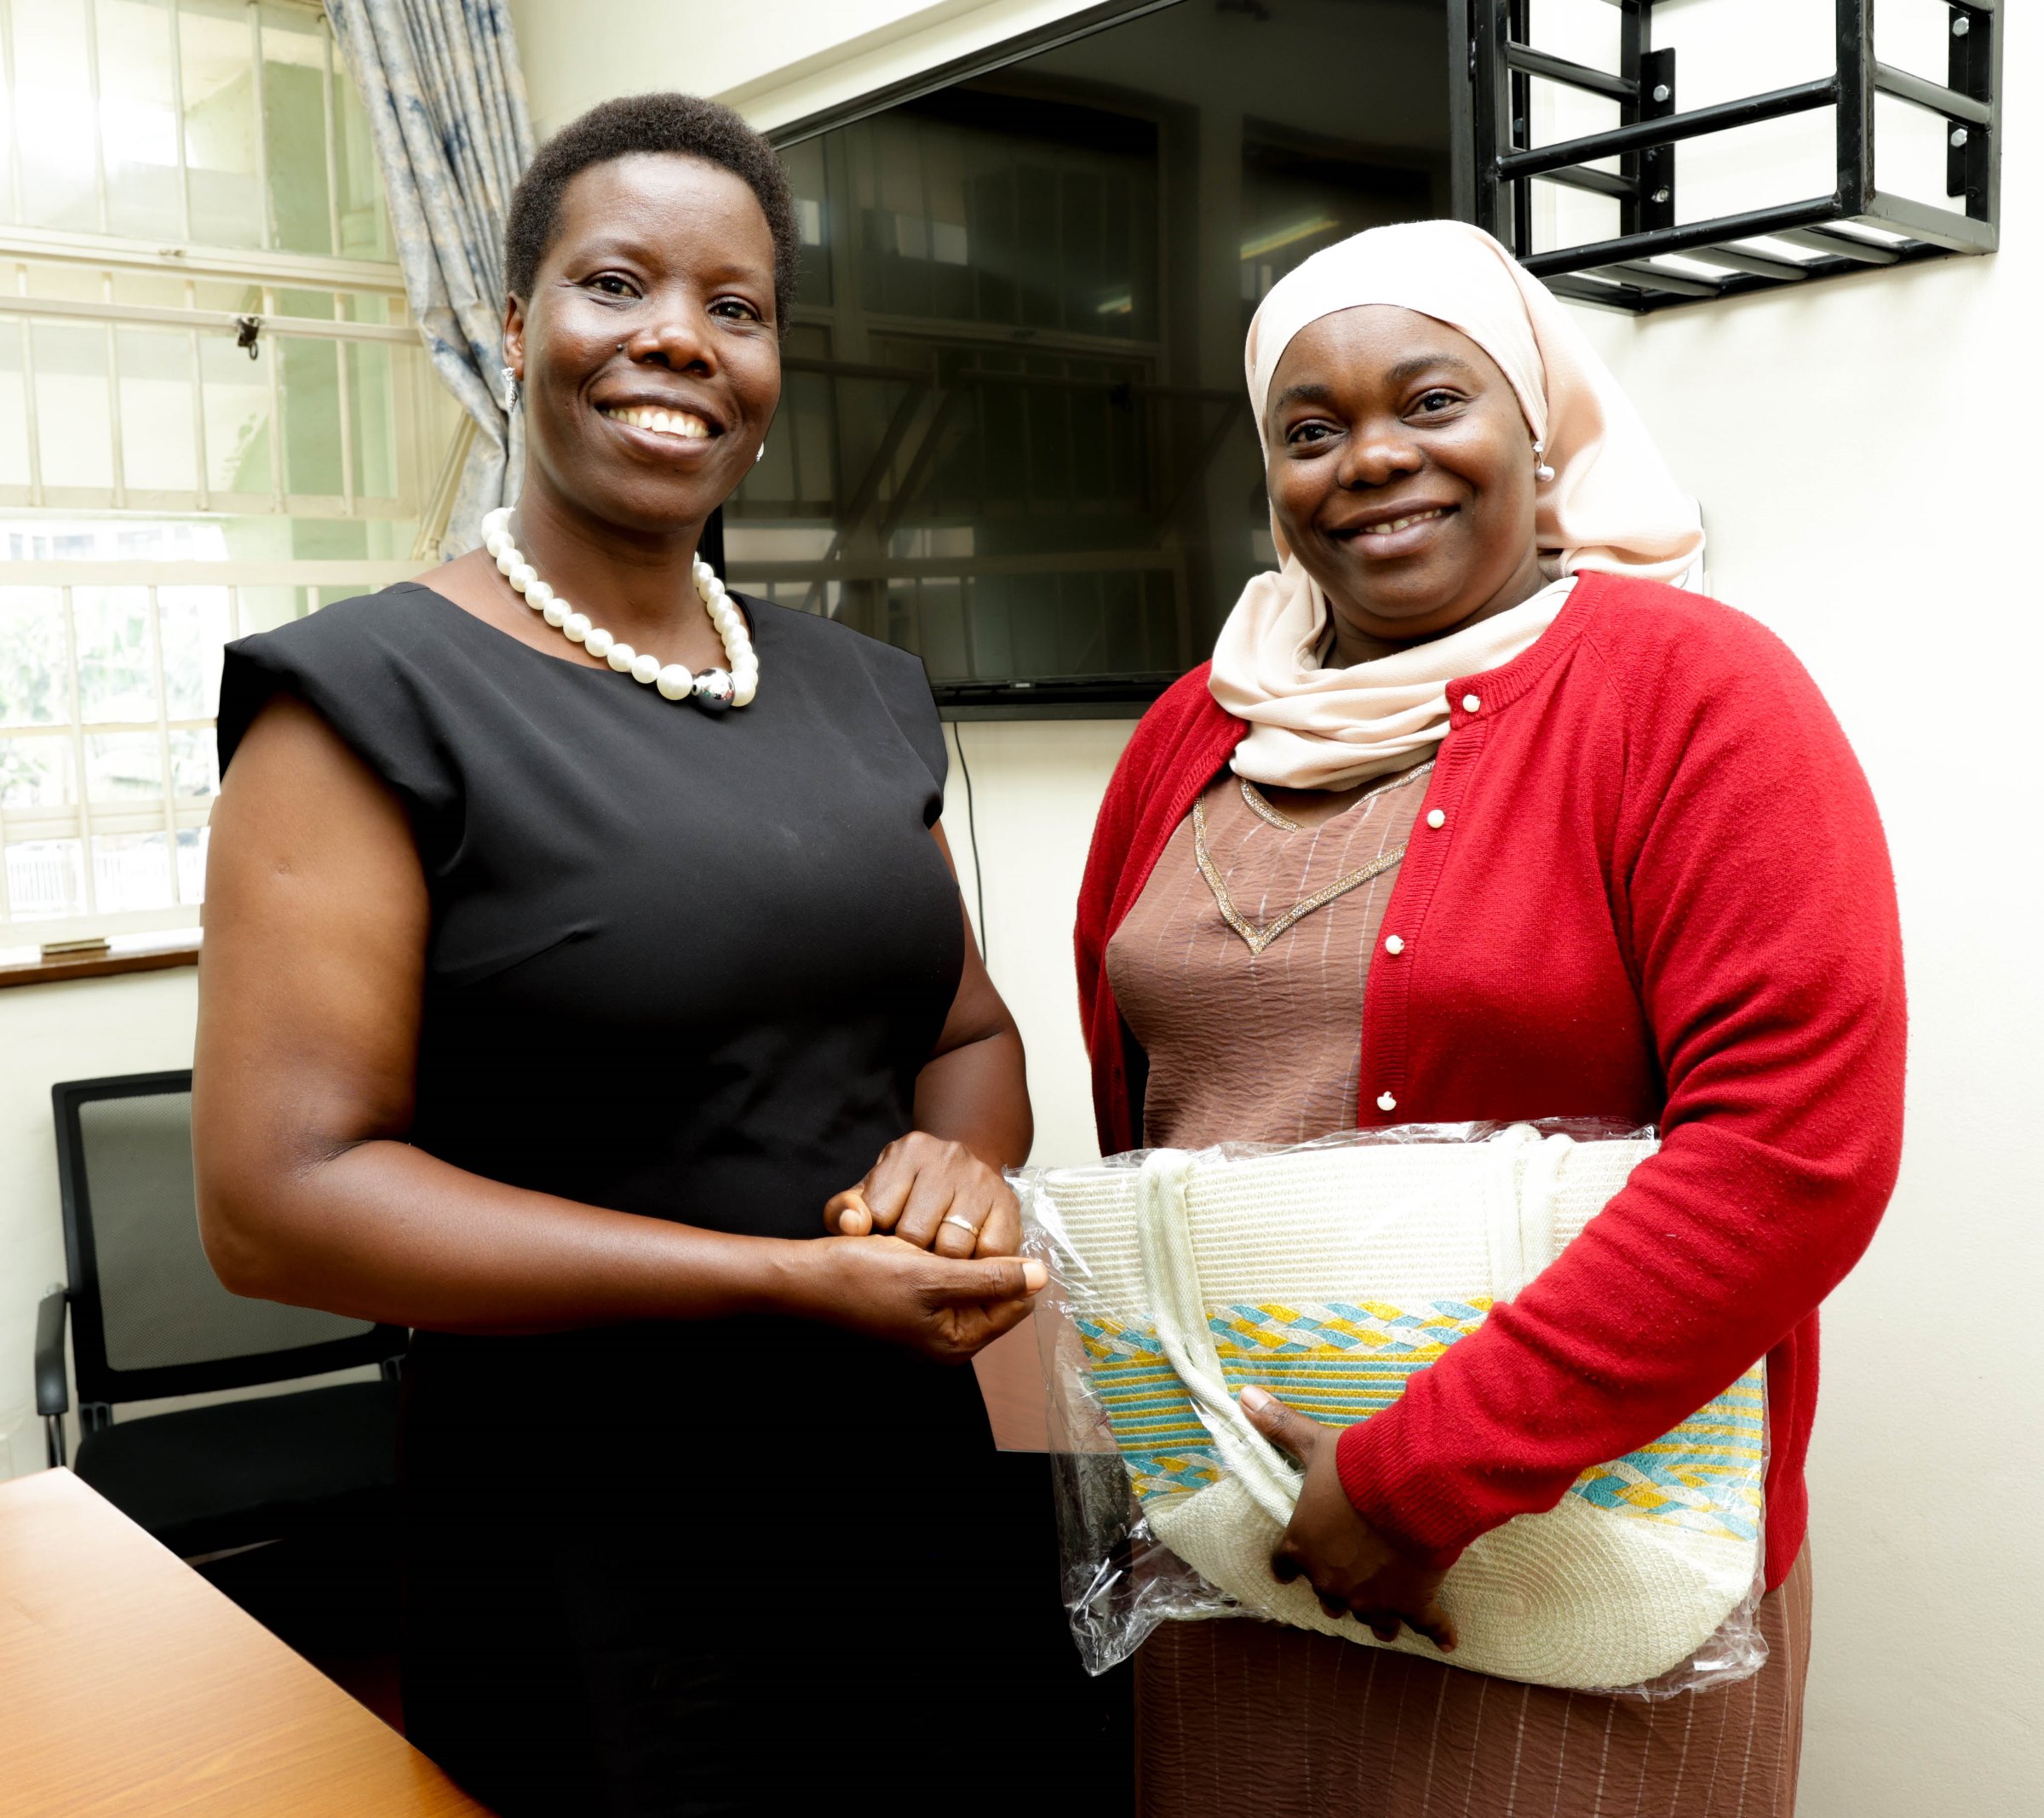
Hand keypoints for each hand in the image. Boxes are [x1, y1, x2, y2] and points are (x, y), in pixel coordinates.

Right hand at [794, 1233, 1044, 1364]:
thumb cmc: (864, 1276)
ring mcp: (934, 1322)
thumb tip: (1040, 1276)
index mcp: (957, 1342)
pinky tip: (927, 1240)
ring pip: (974, 1280)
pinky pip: (951, 1276)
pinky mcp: (919, 1304)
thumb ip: (990, 1277)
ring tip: (939, 1238)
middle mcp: (949, 1338)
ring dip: (964, 1256)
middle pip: (997, 1293)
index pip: (1015, 1303)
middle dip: (985, 1262)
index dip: (1013, 1267)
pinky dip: (945, 1256)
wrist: (812, 1275)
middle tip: (960, 1232)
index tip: (992, 1234)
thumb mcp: (933, 1275)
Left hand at [823, 1132, 1020, 1258]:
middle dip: (911, 1255)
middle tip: (914, 1255)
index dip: (879, 1237)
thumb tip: (853, 1225)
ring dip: (944, 1264)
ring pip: (954, 1247)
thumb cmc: (905, 1194)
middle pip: (917, 1235)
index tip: (886, 1237)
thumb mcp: (869, 1197)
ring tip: (939, 1260)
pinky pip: (990, 1252)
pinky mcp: (1008, 1203)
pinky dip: (976, 1265)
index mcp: (907, 1152)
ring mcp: (981, 1179)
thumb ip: (844, 1211)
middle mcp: (947, 1157)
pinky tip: (966, 1258)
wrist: (960, 1173)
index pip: (879, 1213)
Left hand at [1240, 1383, 1457, 1652]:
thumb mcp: (1314, 1444)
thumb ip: (1278, 1425)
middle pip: (1328, 1596)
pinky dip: (1439, 1632)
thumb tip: (1243, 1397)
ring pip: (1371, 1619)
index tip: (1293, 1566)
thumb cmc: (1355, 1468)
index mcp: (1302, 1548)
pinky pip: (1429, 1626)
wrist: (1410, 1489)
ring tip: (1385, 1617)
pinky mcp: (1414, 1603)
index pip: (1285, 1567)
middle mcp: (1332, 1582)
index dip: (1291, 1564)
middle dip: (1337, 1587)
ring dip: (1376, 1614)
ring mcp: (1373, 1599)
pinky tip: (1446, 1640)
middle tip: (1348, 1576)